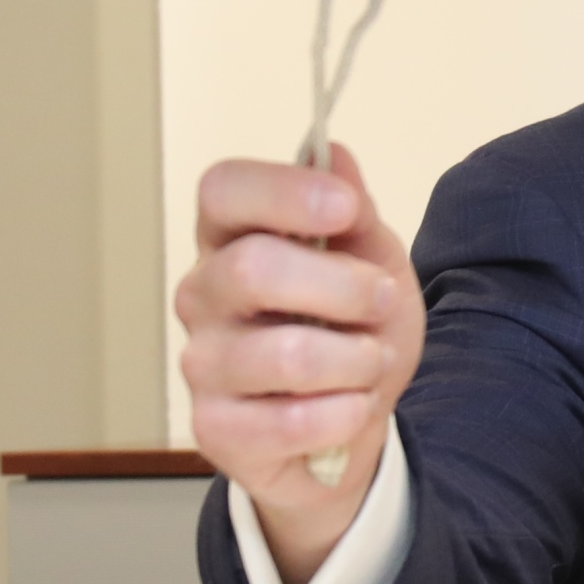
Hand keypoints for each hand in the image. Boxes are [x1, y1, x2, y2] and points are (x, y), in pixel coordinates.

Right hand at [175, 143, 422, 583]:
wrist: (350, 421)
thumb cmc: (351, 329)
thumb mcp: (372, 262)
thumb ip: (354, 215)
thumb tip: (336, 154)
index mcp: (233, 238)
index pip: (223, 189)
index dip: (284, 191)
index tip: (344, 208)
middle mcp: (202, 294)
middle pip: (254, 268)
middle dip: (345, 288)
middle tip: (382, 302)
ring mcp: (202, 363)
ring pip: (285, 354)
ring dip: (356, 360)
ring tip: (368, 363)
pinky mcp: (214, 429)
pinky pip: (291, 421)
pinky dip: (345, 414)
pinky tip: (349, 407)